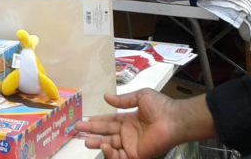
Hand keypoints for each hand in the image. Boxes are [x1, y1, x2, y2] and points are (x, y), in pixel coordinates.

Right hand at [75, 90, 191, 158]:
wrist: (174, 119)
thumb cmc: (160, 106)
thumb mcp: (140, 97)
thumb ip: (123, 100)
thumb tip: (105, 97)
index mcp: (129, 120)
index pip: (109, 122)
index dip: (97, 121)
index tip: (84, 120)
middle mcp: (128, 133)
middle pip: (106, 134)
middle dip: (92, 132)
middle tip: (77, 131)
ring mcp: (132, 145)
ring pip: (110, 146)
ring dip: (98, 144)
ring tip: (87, 142)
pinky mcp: (136, 155)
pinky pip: (120, 157)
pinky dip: (111, 154)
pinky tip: (105, 146)